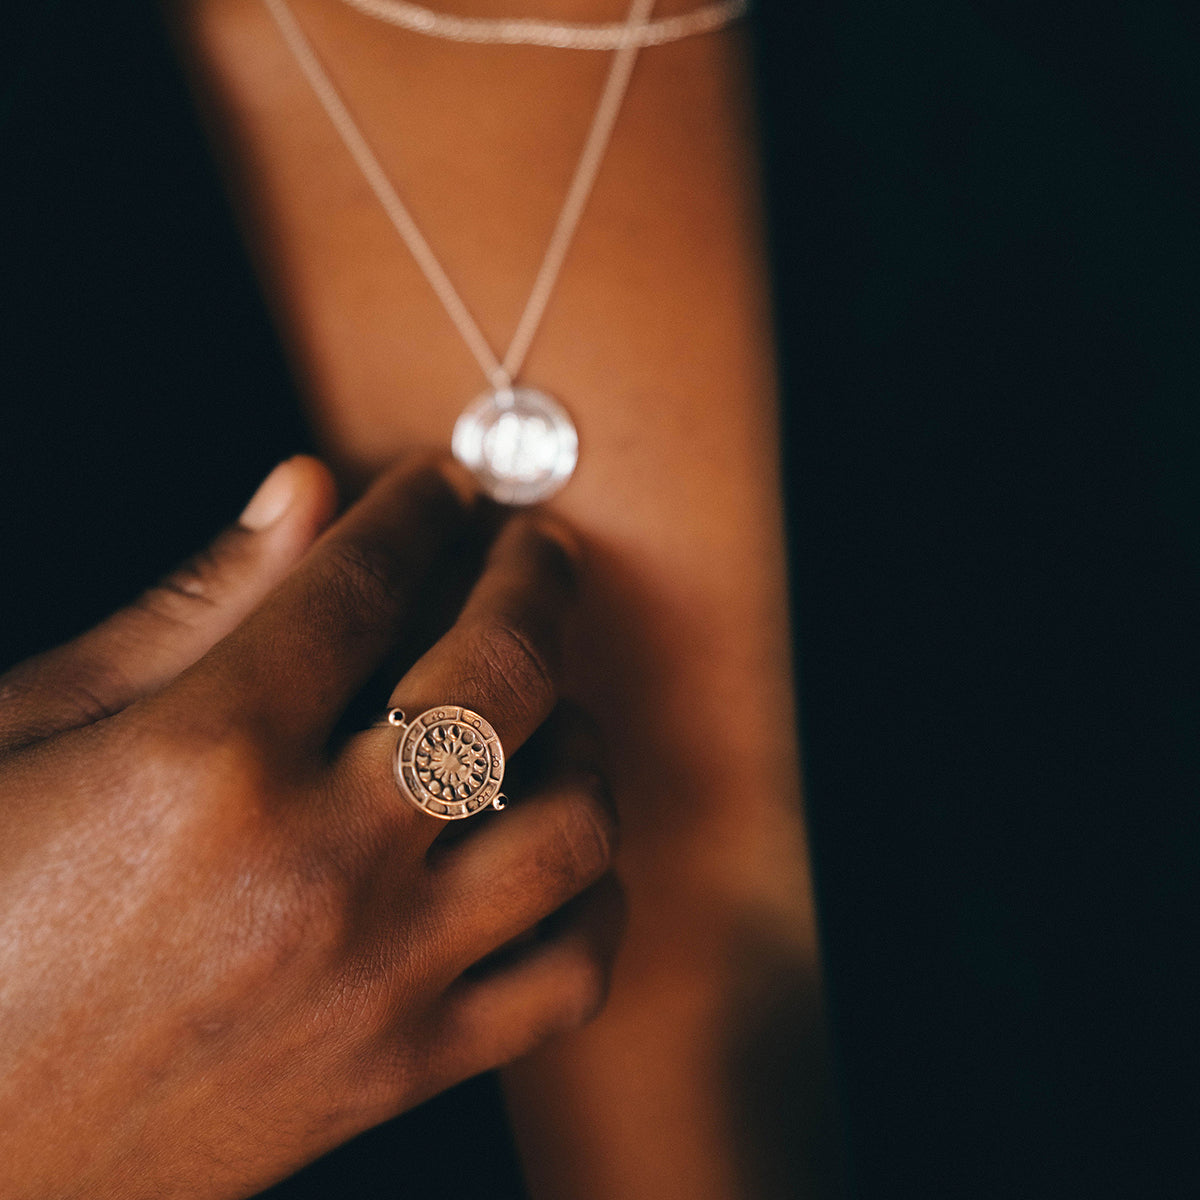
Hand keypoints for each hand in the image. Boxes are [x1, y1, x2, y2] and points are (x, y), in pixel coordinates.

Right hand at [0, 456, 619, 1199]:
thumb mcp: (27, 737)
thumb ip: (186, 611)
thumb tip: (305, 491)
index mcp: (208, 757)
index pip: (366, 581)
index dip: (419, 510)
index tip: (444, 486)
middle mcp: (317, 861)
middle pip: (503, 674)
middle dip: (537, 579)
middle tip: (534, 551)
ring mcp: (376, 974)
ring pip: (572, 821)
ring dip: (579, 737)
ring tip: (547, 710)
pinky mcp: (401, 1070)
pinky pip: (569, 975)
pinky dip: (592, 897)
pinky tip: (556, 854)